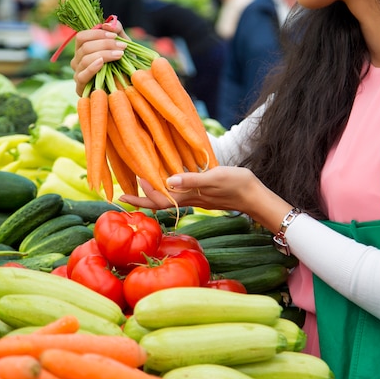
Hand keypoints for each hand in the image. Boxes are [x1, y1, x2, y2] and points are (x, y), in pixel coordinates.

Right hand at [70, 17, 128, 95]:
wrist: (128, 88)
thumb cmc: (124, 66)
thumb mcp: (123, 45)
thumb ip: (117, 30)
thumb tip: (108, 24)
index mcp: (84, 49)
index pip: (82, 36)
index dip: (97, 33)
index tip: (115, 36)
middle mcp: (77, 61)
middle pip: (84, 46)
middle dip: (104, 44)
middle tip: (122, 47)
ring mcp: (78, 74)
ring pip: (84, 59)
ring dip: (104, 54)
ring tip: (119, 55)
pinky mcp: (81, 88)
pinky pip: (82, 75)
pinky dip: (92, 67)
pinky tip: (102, 63)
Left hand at [120, 166, 261, 213]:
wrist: (256, 196)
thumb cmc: (237, 185)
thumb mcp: (214, 178)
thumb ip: (192, 180)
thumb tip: (168, 181)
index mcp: (189, 196)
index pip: (159, 200)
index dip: (141, 196)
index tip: (126, 190)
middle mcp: (190, 199)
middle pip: (160, 201)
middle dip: (141, 198)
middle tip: (123, 194)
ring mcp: (197, 197)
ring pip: (169, 196)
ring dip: (154, 191)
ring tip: (141, 183)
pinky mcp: (204, 192)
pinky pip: (180, 191)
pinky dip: (169, 186)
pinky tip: (169, 178)